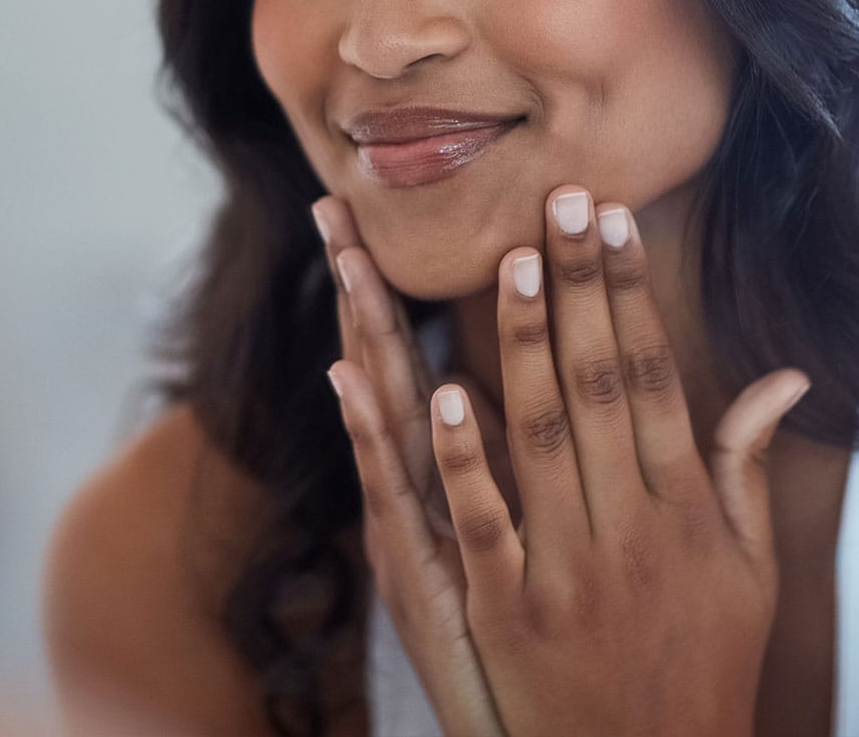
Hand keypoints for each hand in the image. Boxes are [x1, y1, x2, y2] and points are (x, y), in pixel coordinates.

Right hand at [316, 195, 511, 736]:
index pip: (411, 362)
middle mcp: (412, 498)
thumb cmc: (526, 653)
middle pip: (384, 372)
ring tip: (348, 261)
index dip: (385, 293)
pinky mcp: (426, 578)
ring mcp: (412, 533)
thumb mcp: (508, 551)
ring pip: (387, 418)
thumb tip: (473, 392)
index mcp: (437, 481)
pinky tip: (381, 384)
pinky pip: (411, 497)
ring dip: (370, 336)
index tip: (359, 219)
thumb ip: (501, 468)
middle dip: (361, 289)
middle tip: (332, 206)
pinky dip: (398, 442)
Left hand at [327, 184, 809, 736]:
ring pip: (544, 440)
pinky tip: (444, 389)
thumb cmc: (705, 664)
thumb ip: (746, 468)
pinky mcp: (509, 615)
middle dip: (581, 290)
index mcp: (690, 510)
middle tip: (560, 202)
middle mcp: (636, 530)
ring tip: (514, 264)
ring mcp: (571, 572)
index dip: (631, 297)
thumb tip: (783, 379)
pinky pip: (484, 523)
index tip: (612, 223)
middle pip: (601, 388)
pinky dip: (463, 457)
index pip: (655, 378)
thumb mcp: (750, 571)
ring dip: (528, 348)